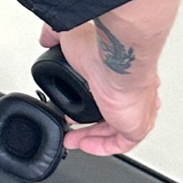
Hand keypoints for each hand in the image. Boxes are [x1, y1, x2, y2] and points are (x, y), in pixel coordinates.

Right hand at [38, 21, 159, 156]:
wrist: (119, 61)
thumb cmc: (103, 49)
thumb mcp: (71, 36)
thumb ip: (57, 35)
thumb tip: (47, 38)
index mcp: (124, 72)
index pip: (110, 90)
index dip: (91, 100)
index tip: (75, 104)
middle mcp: (134, 93)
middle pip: (112, 113)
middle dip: (90, 122)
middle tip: (71, 124)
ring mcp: (136, 111)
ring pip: (114, 130)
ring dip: (92, 136)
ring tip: (72, 139)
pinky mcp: (135, 126)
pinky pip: (119, 144)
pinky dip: (101, 146)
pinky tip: (83, 145)